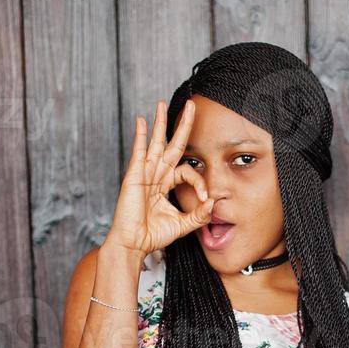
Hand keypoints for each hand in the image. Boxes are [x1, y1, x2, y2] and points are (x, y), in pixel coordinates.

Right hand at [103, 99, 213, 257]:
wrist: (134, 244)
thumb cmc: (153, 236)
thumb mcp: (183, 225)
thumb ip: (199, 215)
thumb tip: (214, 202)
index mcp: (166, 184)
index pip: (188, 171)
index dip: (199, 182)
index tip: (204, 199)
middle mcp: (156, 175)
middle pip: (172, 145)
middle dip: (181, 125)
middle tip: (191, 105)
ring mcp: (144, 173)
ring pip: (155, 143)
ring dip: (159, 123)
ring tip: (161, 103)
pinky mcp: (134, 176)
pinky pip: (138, 152)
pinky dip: (139, 136)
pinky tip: (141, 121)